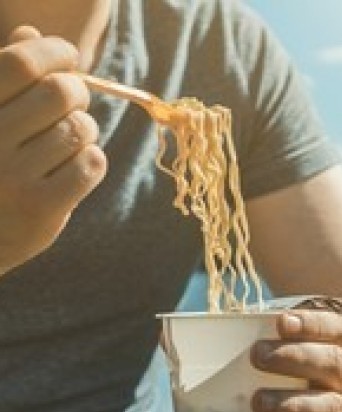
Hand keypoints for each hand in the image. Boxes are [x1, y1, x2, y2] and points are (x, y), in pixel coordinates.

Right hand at [0, 26, 105, 274]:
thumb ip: (4, 78)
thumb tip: (32, 34)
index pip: (19, 63)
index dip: (54, 52)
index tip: (67, 56)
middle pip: (59, 92)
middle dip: (77, 91)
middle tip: (73, 102)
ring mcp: (12, 177)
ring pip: (79, 129)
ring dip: (84, 129)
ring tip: (68, 140)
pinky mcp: (40, 208)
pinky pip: (91, 164)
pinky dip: (92, 160)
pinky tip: (76, 166)